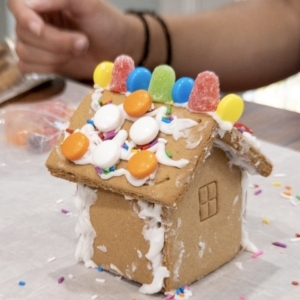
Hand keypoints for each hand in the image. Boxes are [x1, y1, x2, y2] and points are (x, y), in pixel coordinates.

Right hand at [8, 0, 138, 78]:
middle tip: (83, 42)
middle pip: (24, 33)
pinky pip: (28, 67)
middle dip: (55, 43)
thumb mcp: (89, 4)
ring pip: (24, 52)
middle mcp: (36, 20)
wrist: (118, 49)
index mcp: (44, 2)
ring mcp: (38, 43)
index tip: (39, 28)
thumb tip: (29, 4)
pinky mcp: (42, 62)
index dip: (25, 18)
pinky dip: (47, 68)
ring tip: (78, 50)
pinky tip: (67, 61)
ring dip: (54, 57)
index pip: (18, 5)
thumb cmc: (106, 23)